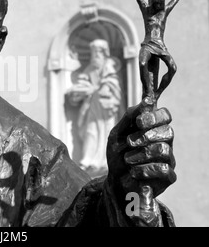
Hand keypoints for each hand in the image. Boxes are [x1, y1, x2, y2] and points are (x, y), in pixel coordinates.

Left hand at [106, 101, 174, 225]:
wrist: (114, 180)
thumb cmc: (117, 155)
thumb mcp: (117, 134)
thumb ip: (129, 117)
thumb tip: (146, 101)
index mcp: (153, 128)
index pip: (165, 115)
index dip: (154, 116)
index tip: (139, 122)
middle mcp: (164, 142)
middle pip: (168, 132)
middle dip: (146, 136)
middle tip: (129, 142)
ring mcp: (168, 159)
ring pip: (163, 150)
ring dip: (140, 154)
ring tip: (128, 159)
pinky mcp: (168, 176)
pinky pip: (163, 169)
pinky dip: (144, 170)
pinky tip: (134, 172)